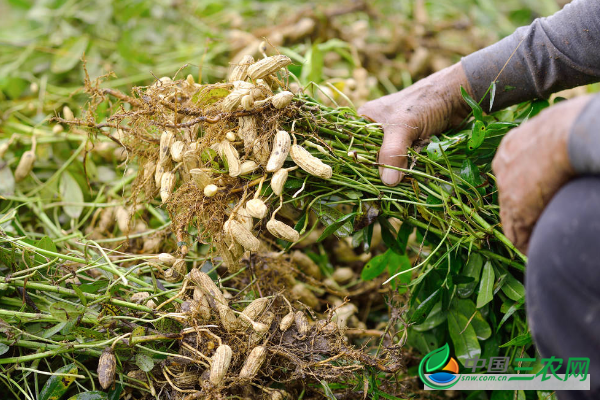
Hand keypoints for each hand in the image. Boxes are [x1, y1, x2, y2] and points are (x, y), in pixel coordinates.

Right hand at [358, 63, 471, 185]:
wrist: (458, 97)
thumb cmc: (425, 102)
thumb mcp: (403, 126)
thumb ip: (393, 152)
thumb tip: (388, 182)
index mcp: (366, 120)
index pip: (354, 147)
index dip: (358, 165)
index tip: (364, 183)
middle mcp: (378, 129)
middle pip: (372, 158)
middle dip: (380, 172)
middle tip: (384, 189)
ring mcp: (396, 138)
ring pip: (390, 162)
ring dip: (396, 173)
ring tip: (398, 187)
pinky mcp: (411, 146)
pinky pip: (405, 163)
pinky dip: (409, 170)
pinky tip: (410, 181)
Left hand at [492, 96, 591, 252]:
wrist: (568, 135)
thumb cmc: (573, 124)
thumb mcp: (557, 125)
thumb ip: (554, 138)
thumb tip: (571, 136)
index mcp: (512, 145)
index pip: (512, 173)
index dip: (525, 188)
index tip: (537, 197)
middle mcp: (502, 167)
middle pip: (508, 195)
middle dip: (522, 209)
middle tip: (536, 222)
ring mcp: (505, 189)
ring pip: (510, 217)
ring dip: (524, 230)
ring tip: (535, 242)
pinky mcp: (516, 208)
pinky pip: (517, 233)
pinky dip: (526, 243)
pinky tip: (535, 250)